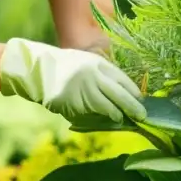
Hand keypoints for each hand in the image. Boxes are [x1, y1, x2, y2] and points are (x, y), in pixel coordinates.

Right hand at [0, 38, 145, 123]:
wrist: (38, 69)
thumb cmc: (65, 66)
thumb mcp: (85, 62)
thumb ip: (102, 75)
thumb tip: (122, 93)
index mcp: (97, 64)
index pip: (122, 80)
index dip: (133, 92)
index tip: (141, 100)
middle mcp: (93, 76)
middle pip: (119, 95)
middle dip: (132, 107)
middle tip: (141, 115)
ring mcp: (82, 90)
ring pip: (106, 106)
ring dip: (115, 114)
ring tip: (120, 117)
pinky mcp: (73, 103)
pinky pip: (88, 112)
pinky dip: (96, 116)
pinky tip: (100, 118)